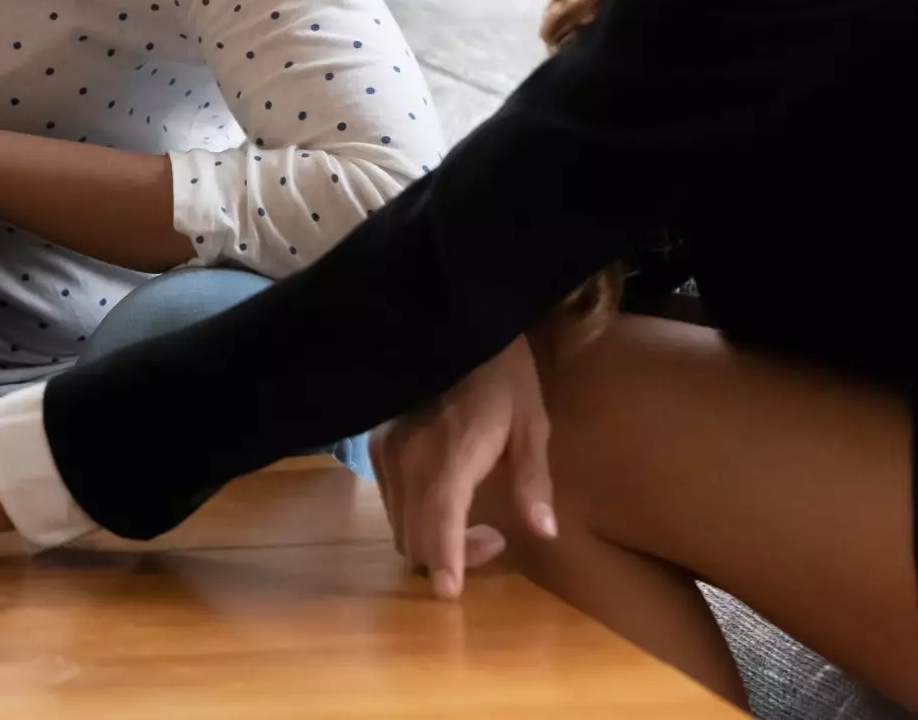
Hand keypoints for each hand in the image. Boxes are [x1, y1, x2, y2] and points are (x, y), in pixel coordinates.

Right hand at [369, 335, 558, 598]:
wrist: (451, 324)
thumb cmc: (502, 372)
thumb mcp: (532, 423)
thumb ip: (532, 480)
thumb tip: (542, 531)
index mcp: (451, 452)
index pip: (439, 520)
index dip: (444, 560)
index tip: (449, 593)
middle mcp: (407, 457)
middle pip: (414, 536)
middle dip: (450, 556)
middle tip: (493, 541)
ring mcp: (385, 451)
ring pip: (399, 524)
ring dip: (433, 539)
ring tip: (473, 523)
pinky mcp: (375, 444)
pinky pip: (391, 502)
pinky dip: (417, 517)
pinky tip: (446, 499)